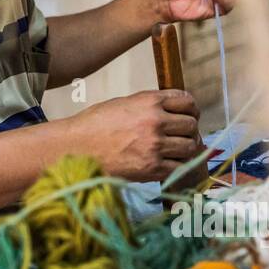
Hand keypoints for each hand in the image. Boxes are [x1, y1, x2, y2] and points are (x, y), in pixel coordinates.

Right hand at [73, 90, 203, 182]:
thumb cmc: (95, 125)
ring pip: (190, 147)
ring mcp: (155, 145)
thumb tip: (172, 113)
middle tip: (183, 136)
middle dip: (189, 130)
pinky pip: (179, 167)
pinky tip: (168, 163)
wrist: (76, 148)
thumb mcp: (124, 104)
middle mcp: (156, 121)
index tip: (189, 115)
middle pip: (191, 125)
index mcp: (149, 101)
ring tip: (177, 150)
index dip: (191, 109)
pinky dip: (177, 166)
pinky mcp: (152, 167)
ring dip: (186, 149)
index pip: (187, 101)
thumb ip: (149, 106)